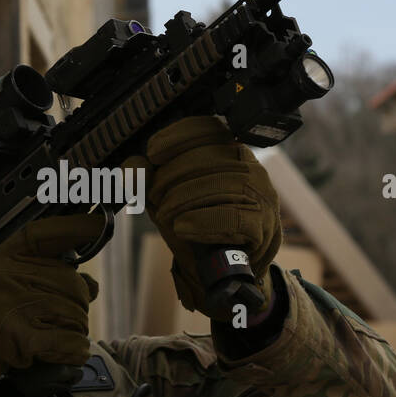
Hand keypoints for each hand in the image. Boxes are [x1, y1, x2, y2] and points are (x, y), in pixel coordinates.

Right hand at [0, 214, 100, 396]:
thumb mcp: (6, 264)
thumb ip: (47, 258)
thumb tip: (91, 272)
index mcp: (13, 253)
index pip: (53, 232)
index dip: (81, 226)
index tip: (100, 221)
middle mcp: (18, 275)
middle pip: (77, 287)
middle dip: (75, 305)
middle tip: (54, 314)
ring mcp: (23, 306)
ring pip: (78, 316)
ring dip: (72, 330)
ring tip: (50, 332)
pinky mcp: (25, 338)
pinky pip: (71, 343)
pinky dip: (73, 350)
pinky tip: (64, 350)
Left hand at [138, 116, 281, 318]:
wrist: (225, 268)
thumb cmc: (198, 224)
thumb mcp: (166, 197)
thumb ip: (147, 180)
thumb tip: (133, 166)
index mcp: (228, 150)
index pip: (207, 129)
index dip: (177, 137)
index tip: (153, 152)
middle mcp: (249, 167)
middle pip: (208, 159)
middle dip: (172, 178)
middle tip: (154, 198)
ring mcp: (259, 195)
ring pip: (220, 186)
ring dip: (183, 201)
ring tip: (165, 216)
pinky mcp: (263, 224)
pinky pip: (232, 217)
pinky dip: (202, 221)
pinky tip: (182, 227)